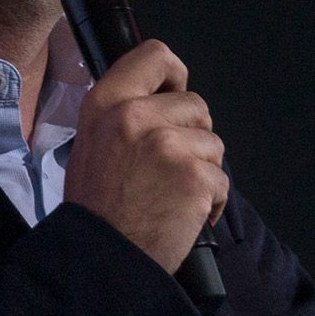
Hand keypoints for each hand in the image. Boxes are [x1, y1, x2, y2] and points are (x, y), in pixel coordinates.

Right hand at [63, 40, 228, 273]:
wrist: (101, 260)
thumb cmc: (97, 208)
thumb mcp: (93, 142)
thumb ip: (124, 114)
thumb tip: (163, 98)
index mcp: (106, 103)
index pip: (155, 55)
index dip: (174, 75)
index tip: (174, 94)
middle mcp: (136, 116)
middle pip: (196, 104)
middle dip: (193, 135)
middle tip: (167, 166)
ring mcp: (168, 145)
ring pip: (213, 143)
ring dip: (202, 170)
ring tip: (170, 195)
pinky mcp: (195, 177)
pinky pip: (221, 179)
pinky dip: (211, 201)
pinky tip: (183, 215)